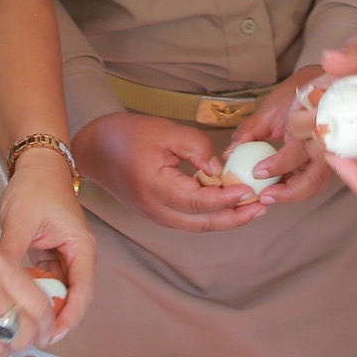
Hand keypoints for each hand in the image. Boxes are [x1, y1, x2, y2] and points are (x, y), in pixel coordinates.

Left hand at [0, 147, 95, 341]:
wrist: (36, 163)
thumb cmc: (35, 187)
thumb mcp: (20, 222)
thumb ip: (11, 255)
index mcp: (80, 246)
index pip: (83, 291)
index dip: (69, 317)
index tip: (51, 335)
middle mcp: (78, 254)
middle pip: (73, 295)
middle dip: (55, 317)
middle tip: (31, 336)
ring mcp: (65, 255)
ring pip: (59, 290)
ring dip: (45, 306)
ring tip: (24, 324)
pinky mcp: (52, 253)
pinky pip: (47, 280)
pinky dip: (36, 291)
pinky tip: (19, 302)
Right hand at [73, 112, 266, 232]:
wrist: (95, 149)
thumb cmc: (128, 135)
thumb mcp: (165, 131)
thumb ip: (197, 148)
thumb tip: (220, 170)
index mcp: (157, 188)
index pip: (199, 201)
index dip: (227, 198)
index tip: (249, 190)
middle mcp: (156, 210)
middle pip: (202, 223)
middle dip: (234, 218)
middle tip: (260, 208)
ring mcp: (155, 215)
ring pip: (197, 225)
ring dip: (225, 219)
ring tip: (252, 208)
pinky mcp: (157, 213)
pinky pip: (189, 219)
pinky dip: (210, 214)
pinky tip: (228, 203)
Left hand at [223, 67, 332, 206]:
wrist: (321, 89)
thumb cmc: (294, 97)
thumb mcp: (269, 111)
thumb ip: (249, 132)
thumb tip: (229, 154)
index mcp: (310, 127)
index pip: (296, 153)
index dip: (276, 166)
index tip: (256, 172)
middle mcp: (324, 145)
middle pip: (313, 179)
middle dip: (289, 193)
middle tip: (265, 197)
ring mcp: (330, 155)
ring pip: (316, 185)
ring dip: (294, 195)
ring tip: (270, 196)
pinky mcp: (327, 162)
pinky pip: (315, 181)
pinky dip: (298, 189)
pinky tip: (280, 189)